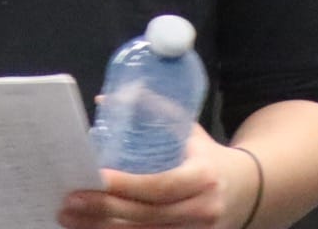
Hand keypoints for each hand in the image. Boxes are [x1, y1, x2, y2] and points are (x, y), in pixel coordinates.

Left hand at [59, 128, 255, 228]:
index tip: (96, 177)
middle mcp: (202, 210)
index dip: (127, 185)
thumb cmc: (208, 157)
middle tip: (69, 201)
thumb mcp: (189, 130)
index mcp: (203, 177)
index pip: (161, 185)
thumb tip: (105, 100)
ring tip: (70, 218)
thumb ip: (152, 112)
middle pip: (147, 217)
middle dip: (103, 211)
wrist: (248, 191)